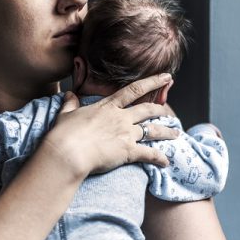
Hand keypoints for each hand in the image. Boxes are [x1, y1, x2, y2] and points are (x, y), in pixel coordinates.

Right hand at [43, 73, 180, 176]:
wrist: (67, 152)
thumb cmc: (63, 134)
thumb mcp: (65, 115)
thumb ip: (70, 104)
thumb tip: (69, 94)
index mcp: (108, 106)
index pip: (134, 90)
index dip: (153, 81)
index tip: (166, 77)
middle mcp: (121, 118)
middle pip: (148, 110)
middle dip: (162, 109)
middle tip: (170, 111)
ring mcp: (126, 134)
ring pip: (153, 130)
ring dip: (167, 132)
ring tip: (176, 134)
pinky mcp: (128, 151)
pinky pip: (149, 154)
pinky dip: (159, 158)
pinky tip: (166, 162)